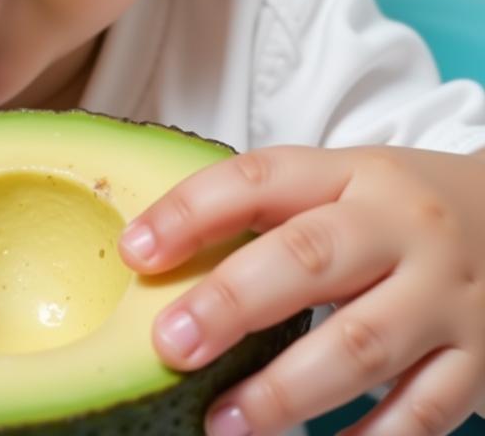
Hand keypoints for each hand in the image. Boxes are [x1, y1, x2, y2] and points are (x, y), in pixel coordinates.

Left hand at [119, 145, 484, 435]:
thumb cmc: (394, 210)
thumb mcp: (340, 184)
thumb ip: (266, 214)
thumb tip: (156, 260)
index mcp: (353, 174)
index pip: (260, 178)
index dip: (192, 212)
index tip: (136, 251)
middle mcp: (402, 228)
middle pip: (310, 258)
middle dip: (233, 303)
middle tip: (169, 345)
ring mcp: (445, 296)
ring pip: (363, 344)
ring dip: (287, 391)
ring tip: (221, 422)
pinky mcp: (480, 360)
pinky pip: (425, 413)